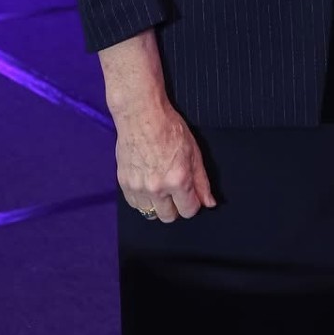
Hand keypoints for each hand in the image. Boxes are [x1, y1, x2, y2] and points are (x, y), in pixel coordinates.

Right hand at [114, 99, 215, 222]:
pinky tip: (148, 184)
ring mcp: (138, 187)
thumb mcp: (194, 153)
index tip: (192, 196)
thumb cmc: (170, 129)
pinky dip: (142, 199)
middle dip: (176, 207)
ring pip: (150, 213)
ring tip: (161, 187)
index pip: (188, 211)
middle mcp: (157, 188)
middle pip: (168, 217)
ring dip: (158, 205)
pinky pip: (134, 204)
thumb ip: (202, 182)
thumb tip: (209, 203)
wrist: (141, 116)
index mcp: (177, 180)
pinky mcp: (124, 184)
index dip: (193, 204)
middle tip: (177, 192)